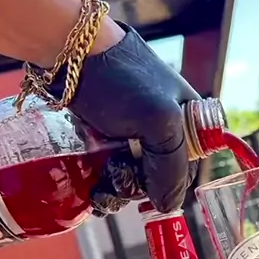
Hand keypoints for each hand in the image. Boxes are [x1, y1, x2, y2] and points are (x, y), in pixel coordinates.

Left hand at [60, 23, 201, 213]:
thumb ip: (171, 167)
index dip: (170, 186)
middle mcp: (164, 126)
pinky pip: (110, 167)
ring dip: (116, 189)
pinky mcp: (105, 133)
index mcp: (189, 119)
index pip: (189, 168)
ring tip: (99, 190)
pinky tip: (91, 188)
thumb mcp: (160, 122)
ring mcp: (133, 131)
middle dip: (137, 188)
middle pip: (158, 176)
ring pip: (132, 175)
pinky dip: (102, 181)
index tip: (146, 197)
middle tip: (115, 184)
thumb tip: (168, 207)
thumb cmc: (122, 80)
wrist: (69, 51)